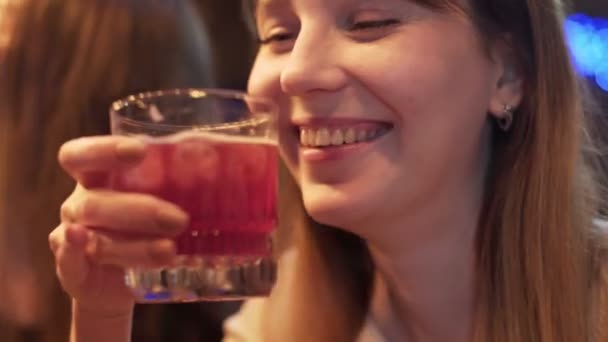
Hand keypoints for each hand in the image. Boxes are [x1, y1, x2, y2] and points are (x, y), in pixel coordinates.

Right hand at [49, 136, 188, 315]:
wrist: (120, 280)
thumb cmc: (147, 226)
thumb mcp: (163, 202)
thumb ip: (180, 184)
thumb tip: (218, 163)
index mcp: (96, 177)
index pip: (82, 155)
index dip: (105, 150)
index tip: (139, 151)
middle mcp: (81, 202)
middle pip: (96, 201)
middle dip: (139, 210)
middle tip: (179, 219)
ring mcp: (71, 235)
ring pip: (96, 237)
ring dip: (134, 245)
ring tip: (170, 250)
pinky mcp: (71, 268)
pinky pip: (68, 260)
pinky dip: (75, 253)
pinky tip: (87, 244)